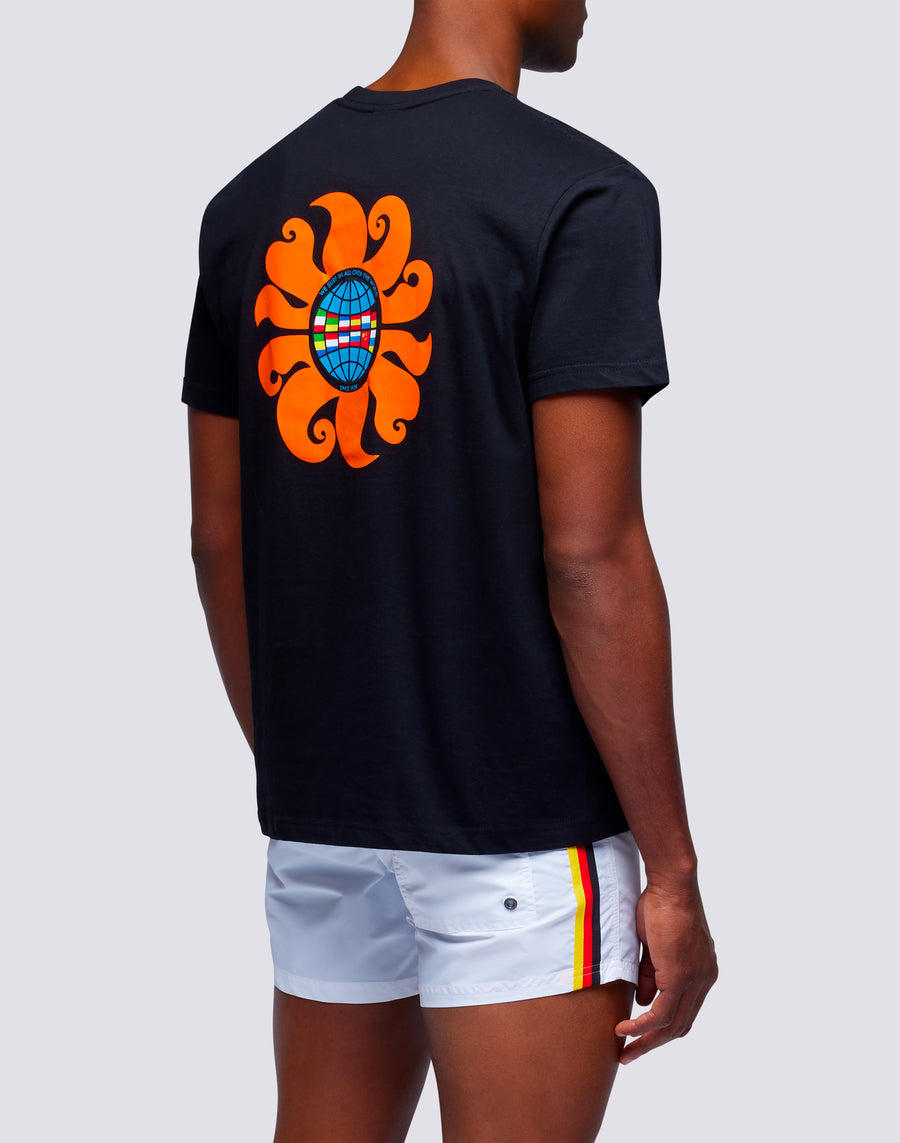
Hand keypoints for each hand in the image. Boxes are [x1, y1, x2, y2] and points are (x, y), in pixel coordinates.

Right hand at [615, 878, 716, 1063]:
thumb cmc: (660, 906)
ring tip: (624, 1050)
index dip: (662, 1027)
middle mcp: (704, 979)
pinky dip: (642, 1025)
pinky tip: (625, 1029)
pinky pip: (662, 1013)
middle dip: (653, 1043)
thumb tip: (644, 1001)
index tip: (640, 1036)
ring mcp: (696, 980)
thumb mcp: (654, 947)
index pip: (685, 1011)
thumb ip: (651, 974)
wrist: (671, 886)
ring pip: (672, 1025)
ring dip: (646, 1041)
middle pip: (681, 1025)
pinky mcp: (682, 977)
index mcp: (702, 971)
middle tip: (630, 1054)